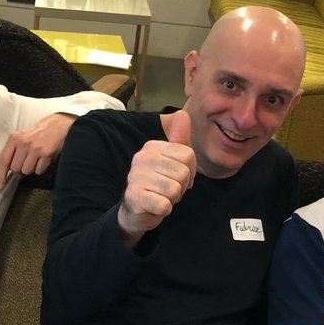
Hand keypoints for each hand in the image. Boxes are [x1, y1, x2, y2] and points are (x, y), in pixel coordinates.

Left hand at [0, 113, 72, 187]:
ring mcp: (35, 149)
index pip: (4, 160)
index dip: (1, 175)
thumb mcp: (20, 137)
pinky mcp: (46, 154)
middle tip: (24, 165)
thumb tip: (4, 170)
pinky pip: (38, 171)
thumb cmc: (36, 133)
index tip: (1, 185)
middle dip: (19, 171)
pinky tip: (42, 160)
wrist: (56, 126)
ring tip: (34, 161)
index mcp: (14, 138)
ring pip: (26, 171)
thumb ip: (11, 151)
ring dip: (30, 169)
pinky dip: (39, 168)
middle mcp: (24, 143)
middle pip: (15, 168)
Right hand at [117, 110, 196, 245]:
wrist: (136, 211)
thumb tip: (183, 113)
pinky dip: (164, 210)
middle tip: (167, 190)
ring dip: (172, 199)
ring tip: (161, 196)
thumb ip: (179, 140)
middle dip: (181, 187)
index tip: (176, 178)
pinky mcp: (133, 196)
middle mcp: (142, 157)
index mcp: (152, 147)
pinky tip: (154, 206)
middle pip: (183, 172)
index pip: (188, 155)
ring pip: (175, 189)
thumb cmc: (157, 186)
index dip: (190, 172)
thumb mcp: (171, 161)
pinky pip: (164, 204)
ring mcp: (135, 176)